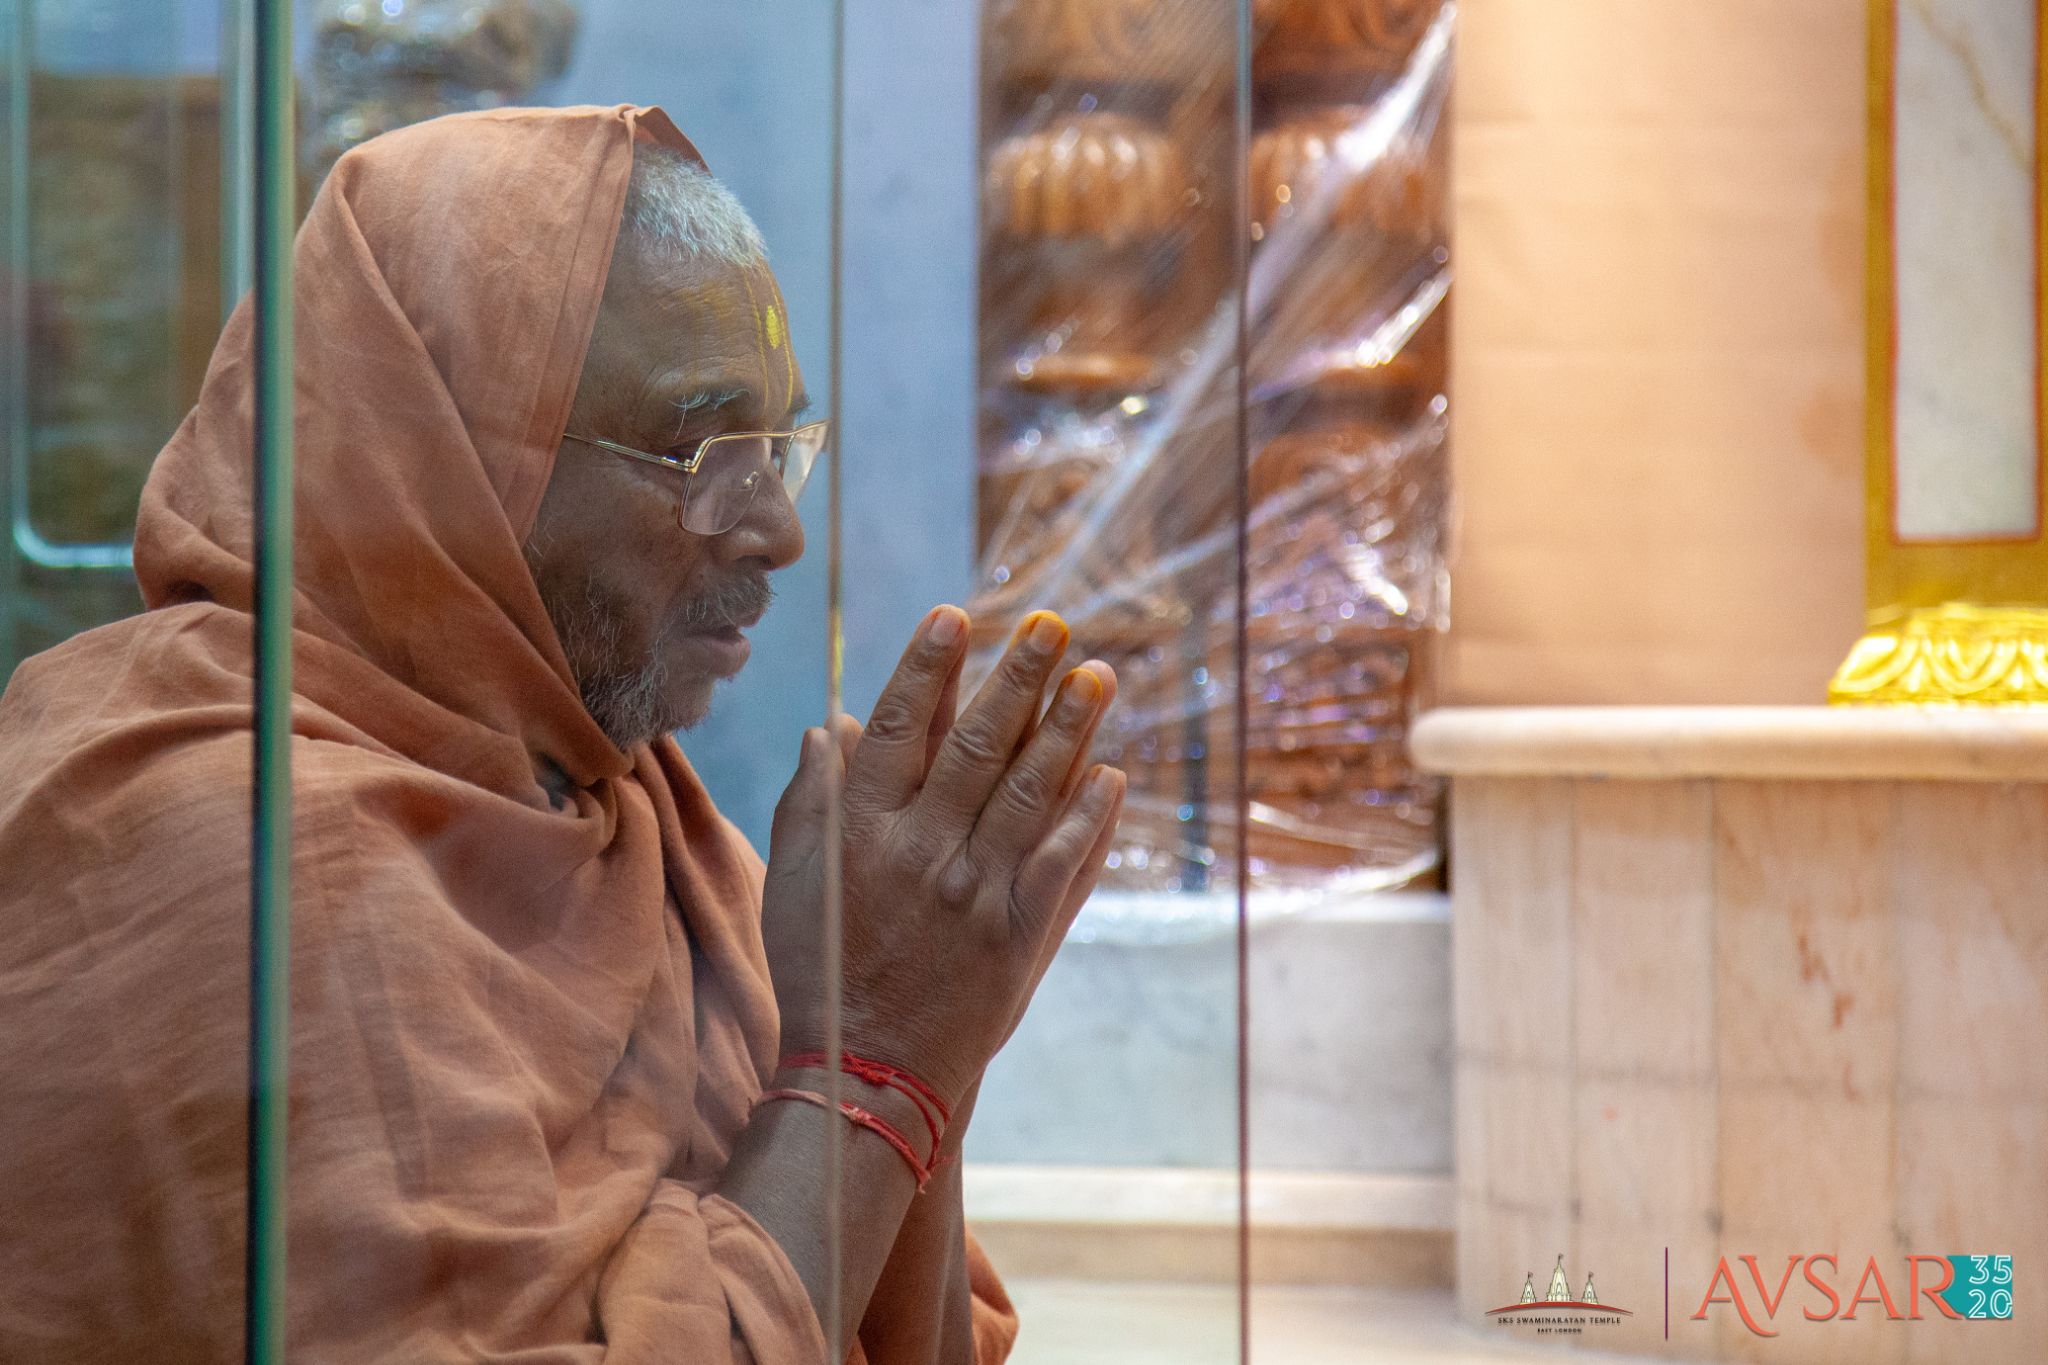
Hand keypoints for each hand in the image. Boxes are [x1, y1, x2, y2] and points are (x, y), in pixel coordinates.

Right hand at [761, 606, 1124, 1108]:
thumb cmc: (823, 970)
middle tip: (1052, 624)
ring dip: (1068, 729)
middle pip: (977, 746)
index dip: (928, 668)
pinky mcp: (1016, 936)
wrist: (867, 1070)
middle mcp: (919, 855)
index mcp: (860, 833)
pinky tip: (1110, 774)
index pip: (899, 730)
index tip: (955, 615)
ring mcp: (974, 895)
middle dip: (1017, 676)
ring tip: (1097, 676)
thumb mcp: (795, 880)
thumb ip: (813, 799)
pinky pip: (1060, 863)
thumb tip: (835, 724)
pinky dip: (1088, 816)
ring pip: (1029, 792)